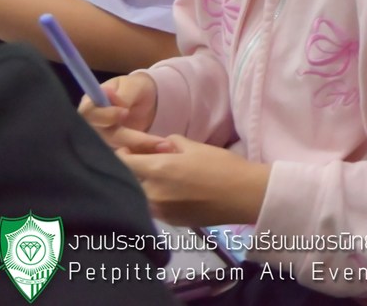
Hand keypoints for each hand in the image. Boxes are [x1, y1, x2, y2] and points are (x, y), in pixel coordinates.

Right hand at [81, 72, 158, 148]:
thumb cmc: (134, 88)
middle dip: (130, 138)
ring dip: (141, 148)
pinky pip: (127, 155)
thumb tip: (116, 102)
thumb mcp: (132, 85)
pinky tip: (161, 150)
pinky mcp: (115, 150)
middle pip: (102, 137)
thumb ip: (123, 95)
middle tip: (157, 139)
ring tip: (165, 145)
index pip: (88, 114)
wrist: (146, 99)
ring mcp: (102, 141)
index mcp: (90, 105)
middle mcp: (92, 126)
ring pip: (116, 149)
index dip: (105, 115)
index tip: (125, 112)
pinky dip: (144, 154)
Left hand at [117, 135, 271, 227]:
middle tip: (151, 163)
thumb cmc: (223, 166)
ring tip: (165, 180)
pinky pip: (153, 208)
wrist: (244, 196)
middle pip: (129, 180)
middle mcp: (152, 193)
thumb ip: (172, 144)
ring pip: (141, 196)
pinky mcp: (169, 222)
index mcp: (157, 170)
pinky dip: (157, 199)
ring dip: (146, 186)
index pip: (122, 162)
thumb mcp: (197, 147)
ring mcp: (159, 211)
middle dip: (136, 171)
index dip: (122, 154)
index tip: (131, 150)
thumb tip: (160, 147)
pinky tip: (176, 193)